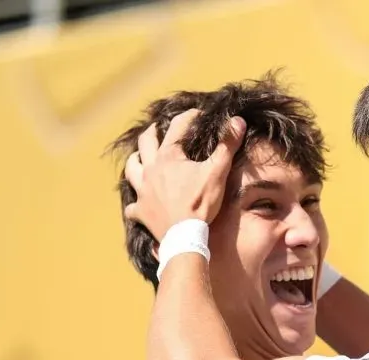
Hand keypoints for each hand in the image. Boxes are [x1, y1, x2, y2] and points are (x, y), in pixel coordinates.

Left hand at [123, 110, 245, 240]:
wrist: (185, 237)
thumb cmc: (200, 203)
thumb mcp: (217, 172)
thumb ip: (227, 145)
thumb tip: (237, 121)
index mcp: (168, 157)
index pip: (177, 127)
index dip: (189, 117)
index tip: (198, 114)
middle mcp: (150, 170)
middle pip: (145, 143)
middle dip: (152, 133)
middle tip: (158, 129)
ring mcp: (142, 191)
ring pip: (131, 169)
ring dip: (135, 161)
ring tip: (140, 158)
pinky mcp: (141, 212)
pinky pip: (132, 206)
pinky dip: (135, 204)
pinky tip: (138, 204)